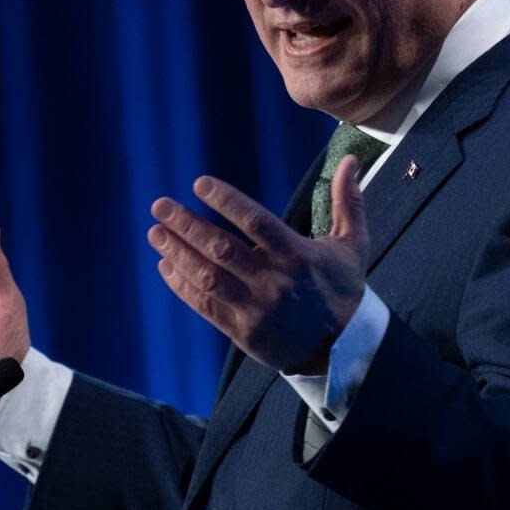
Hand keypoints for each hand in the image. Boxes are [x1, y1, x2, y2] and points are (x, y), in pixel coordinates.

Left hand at [147, 155, 368, 374]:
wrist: (343, 350)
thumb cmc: (344, 289)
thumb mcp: (354, 245)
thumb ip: (348, 201)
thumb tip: (350, 160)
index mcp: (298, 256)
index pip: (256, 222)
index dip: (226, 201)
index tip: (199, 184)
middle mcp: (274, 282)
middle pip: (222, 249)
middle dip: (186, 225)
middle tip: (159, 206)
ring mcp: (256, 309)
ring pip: (208, 278)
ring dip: (178, 253)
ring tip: (155, 233)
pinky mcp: (243, 332)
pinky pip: (205, 306)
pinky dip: (182, 286)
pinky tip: (166, 266)